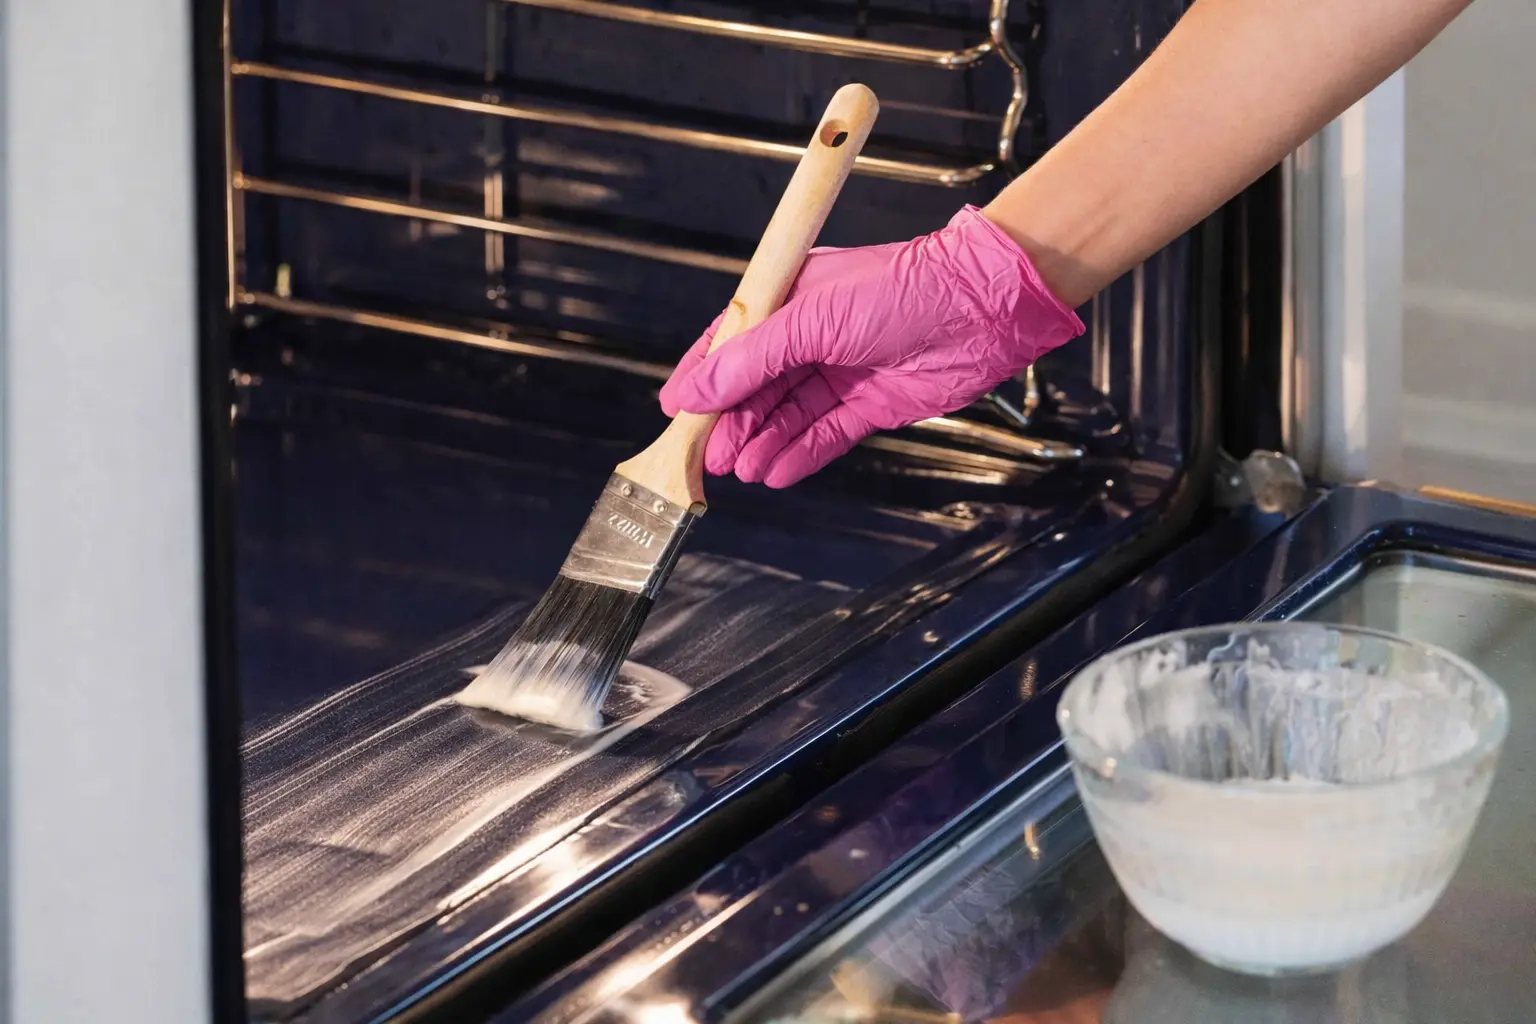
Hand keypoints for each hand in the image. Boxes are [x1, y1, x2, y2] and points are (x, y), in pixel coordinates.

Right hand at [659, 205, 1082, 487]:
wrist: (980, 308)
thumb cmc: (900, 289)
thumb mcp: (809, 318)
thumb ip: (750, 359)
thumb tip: (696, 390)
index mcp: (792, 298)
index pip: (733, 341)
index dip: (703, 377)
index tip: (675, 411)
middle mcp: (814, 335)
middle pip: (757, 386)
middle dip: (731, 422)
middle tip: (707, 457)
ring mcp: (843, 370)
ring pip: (788, 414)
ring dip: (762, 442)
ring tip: (738, 469)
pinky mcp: (872, 403)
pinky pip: (826, 433)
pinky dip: (800, 453)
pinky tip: (775, 472)